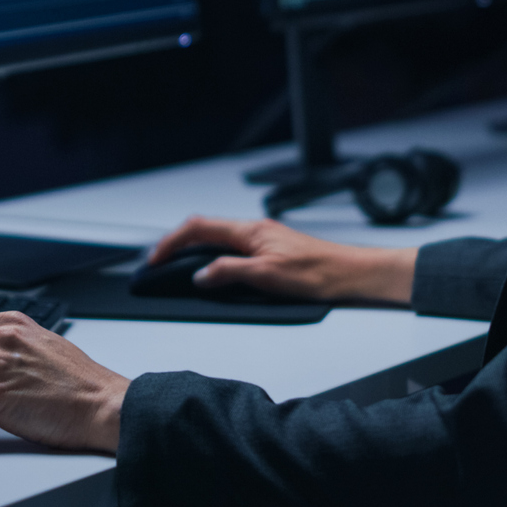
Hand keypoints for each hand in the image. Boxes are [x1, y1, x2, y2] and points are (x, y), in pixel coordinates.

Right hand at [148, 215, 416, 304]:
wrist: (352, 276)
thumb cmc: (319, 273)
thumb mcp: (268, 276)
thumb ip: (230, 272)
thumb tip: (200, 276)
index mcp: (249, 231)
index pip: (198, 228)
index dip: (171, 243)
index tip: (154, 261)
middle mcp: (254, 231)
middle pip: (205, 231)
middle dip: (178, 246)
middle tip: (159, 267)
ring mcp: (263, 242)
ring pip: (219, 242)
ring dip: (196, 254)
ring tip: (180, 274)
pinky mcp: (272, 254)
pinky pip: (234, 253)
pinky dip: (215, 262)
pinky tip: (216, 278)